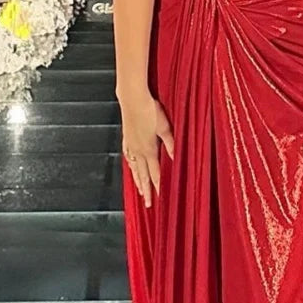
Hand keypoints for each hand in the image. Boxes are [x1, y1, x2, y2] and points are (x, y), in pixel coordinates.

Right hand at [120, 92, 174, 207]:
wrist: (132, 98)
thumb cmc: (150, 110)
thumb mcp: (165, 127)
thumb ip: (170, 143)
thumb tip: (176, 158)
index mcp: (148, 149)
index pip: (155, 173)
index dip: (158, 186)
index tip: (159, 198)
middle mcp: (138, 150)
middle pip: (142, 175)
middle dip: (146, 190)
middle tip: (148, 204)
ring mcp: (130, 145)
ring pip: (134, 168)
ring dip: (137, 181)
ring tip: (140, 191)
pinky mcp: (127, 138)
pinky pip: (128, 157)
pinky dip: (130, 166)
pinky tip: (131, 168)